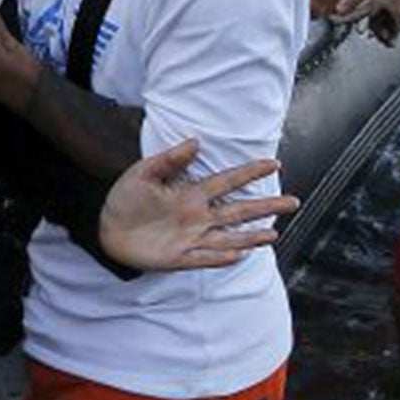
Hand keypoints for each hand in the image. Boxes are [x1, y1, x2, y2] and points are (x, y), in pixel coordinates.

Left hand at [98, 138, 296, 271]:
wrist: (105, 228)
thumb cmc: (125, 199)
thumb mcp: (143, 173)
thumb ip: (169, 159)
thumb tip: (196, 141)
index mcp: (190, 194)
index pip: (226, 181)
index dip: (249, 172)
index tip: (273, 163)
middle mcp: (197, 217)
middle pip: (238, 211)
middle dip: (266, 207)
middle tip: (294, 201)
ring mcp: (190, 238)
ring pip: (228, 238)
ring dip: (251, 237)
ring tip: (274, 234)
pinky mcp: (179, 258)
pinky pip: (205, 258)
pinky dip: (221, 258)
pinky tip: (240, 254)